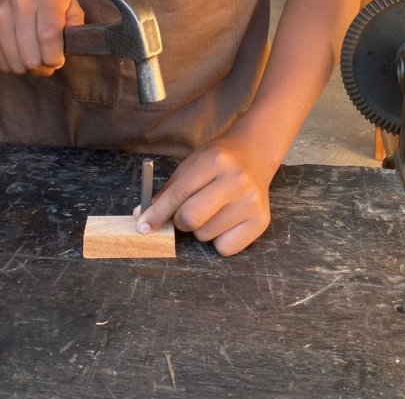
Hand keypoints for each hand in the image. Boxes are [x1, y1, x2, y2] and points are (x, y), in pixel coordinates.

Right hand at [0, 0, 84, 75]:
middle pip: (31, 55)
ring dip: (27, 68)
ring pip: (15, 62)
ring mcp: (0, 15)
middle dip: (42, 67)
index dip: (54, 57)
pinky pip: (0, 61)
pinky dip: (12, 65)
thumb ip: (76, 24)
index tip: (57, 61)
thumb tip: (75, 42)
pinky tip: (19, 55)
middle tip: (46, 62)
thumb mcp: (69, 5)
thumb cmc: (47, 0)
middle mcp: (20, 4)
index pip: (49, 36)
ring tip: (33, 58)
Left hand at [137, 134, 276, 256]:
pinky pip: (225, 248)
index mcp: (215, 160)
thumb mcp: (191, 165)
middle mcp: (236, 180)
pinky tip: (227, 220)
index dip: (157, 213)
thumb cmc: (218, 161)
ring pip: (205, 235)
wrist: (254, 155)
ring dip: (201, 229)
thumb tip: (143, 219)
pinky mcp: (260, 221)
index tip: (144, 226)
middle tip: (186, 212)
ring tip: (213, 210)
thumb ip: (169, 191)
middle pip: (191, 218)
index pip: (178, 194)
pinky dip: (219, 240)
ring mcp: (250, 202)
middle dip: (180, 221)